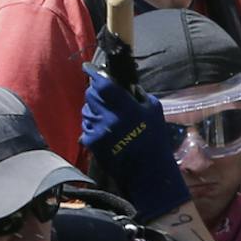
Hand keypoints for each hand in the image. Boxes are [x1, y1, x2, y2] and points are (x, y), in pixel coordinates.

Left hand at [80, 62, 188, 220]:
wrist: (147, 172)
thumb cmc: (155, 140)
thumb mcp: (155, 112)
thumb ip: (139, 96)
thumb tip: (126, 85)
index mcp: (126, 107)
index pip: (102, 84)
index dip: (95, 74)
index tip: (90, 69)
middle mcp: (109, 117)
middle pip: (91, 94)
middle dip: (95, 92)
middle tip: (103, 96)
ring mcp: (98, 130)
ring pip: (86, 110)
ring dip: (94, 110)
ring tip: (107, 117)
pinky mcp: (91, 142)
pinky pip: (85, 126)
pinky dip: (92, 126)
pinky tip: (105, 131)